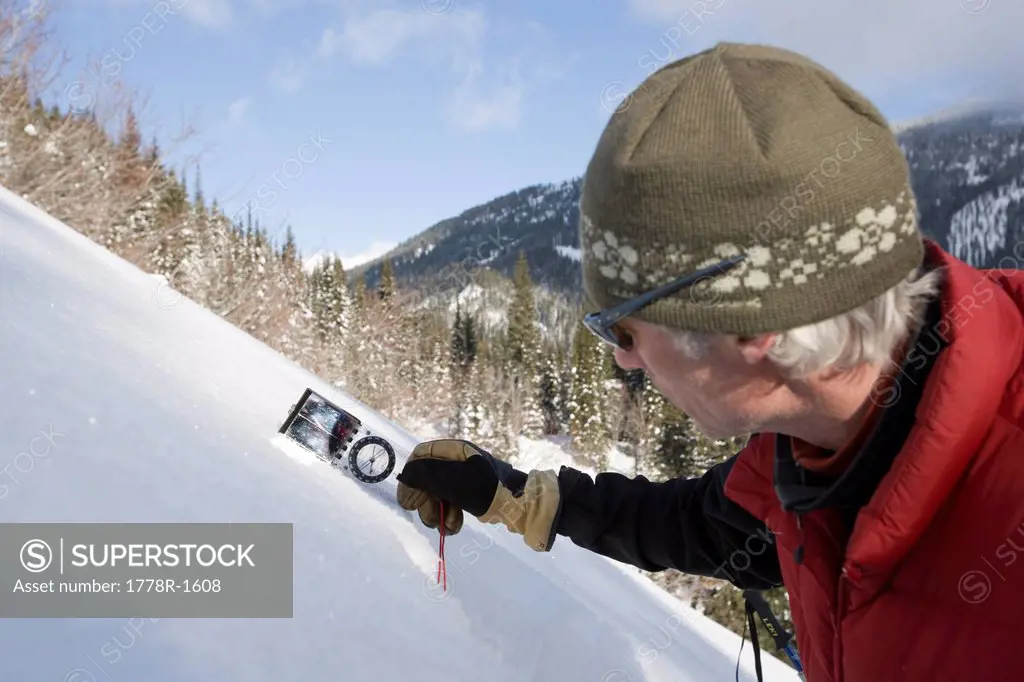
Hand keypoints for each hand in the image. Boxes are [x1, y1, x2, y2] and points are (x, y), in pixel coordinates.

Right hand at [396, 439, 562, 551]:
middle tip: (432, 518)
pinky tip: (454, 527)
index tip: (411, 501)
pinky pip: (451, 503)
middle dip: (426, 502)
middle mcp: (458, 461)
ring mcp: (465, 478)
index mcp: (455, 451)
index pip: (421, 456)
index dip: (412, 478)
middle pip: (427, 479)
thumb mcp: (455, 481)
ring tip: (447, 527)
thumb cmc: (490, 490)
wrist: (524, 507)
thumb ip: (426, 475)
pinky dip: (449, 516)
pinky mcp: (472, 494)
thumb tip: (406, 475)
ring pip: (438, 495)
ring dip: (438, 513)